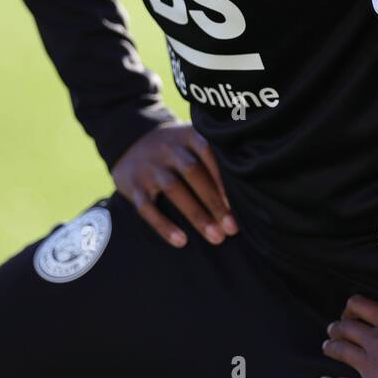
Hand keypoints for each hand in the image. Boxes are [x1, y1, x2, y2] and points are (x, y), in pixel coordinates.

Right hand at [112, 122, 238, 248]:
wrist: (127, 139)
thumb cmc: (174, 148)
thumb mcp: (190, 139)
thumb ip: (215, 154)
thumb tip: (250, 184)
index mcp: (187, 136)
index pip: (209, 153)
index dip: (224, 178)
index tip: (240, 203)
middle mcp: (168, 148)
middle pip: (193, 173)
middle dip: (214, 202)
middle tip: (232, 228)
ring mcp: (149, 166)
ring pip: (173, 189)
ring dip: (196, 215)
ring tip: (216, 237)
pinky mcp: (132, 185)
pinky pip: (147, 207)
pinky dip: (164, 226)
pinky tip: (181, 241)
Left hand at [316, 294, 377, 377]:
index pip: (361, 304)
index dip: (353, 306)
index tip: (351, 310)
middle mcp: (375, 339)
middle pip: (345, 327)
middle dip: (337, 328)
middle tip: (333, 331)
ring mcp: (368, 364)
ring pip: (339, 350)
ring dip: (330, 348)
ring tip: (326, 347)